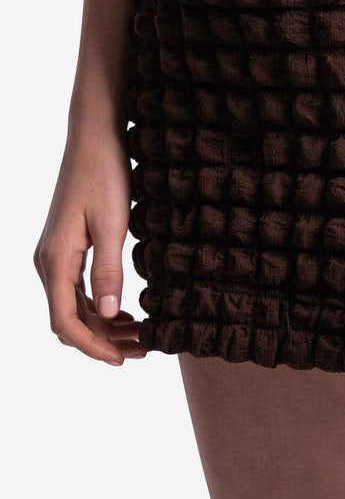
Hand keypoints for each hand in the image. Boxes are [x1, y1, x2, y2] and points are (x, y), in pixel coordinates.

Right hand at [33, 124, 144, 365]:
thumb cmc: (105, 175)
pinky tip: (126, 312)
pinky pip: (78, 290)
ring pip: (75, 307)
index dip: (93, 347)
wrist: (95, 138)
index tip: (123, 360)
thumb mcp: (113, 224)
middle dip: (102, 341)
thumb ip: (109, 271)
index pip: (66, 322)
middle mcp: (48, 262)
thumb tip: (109, 314)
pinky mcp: (67, 248)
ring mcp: (56, 256)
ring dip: (104, 326)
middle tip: (142, 350)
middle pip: (69, 320)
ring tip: (140, 336)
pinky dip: (100, 307)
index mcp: (55, 260)